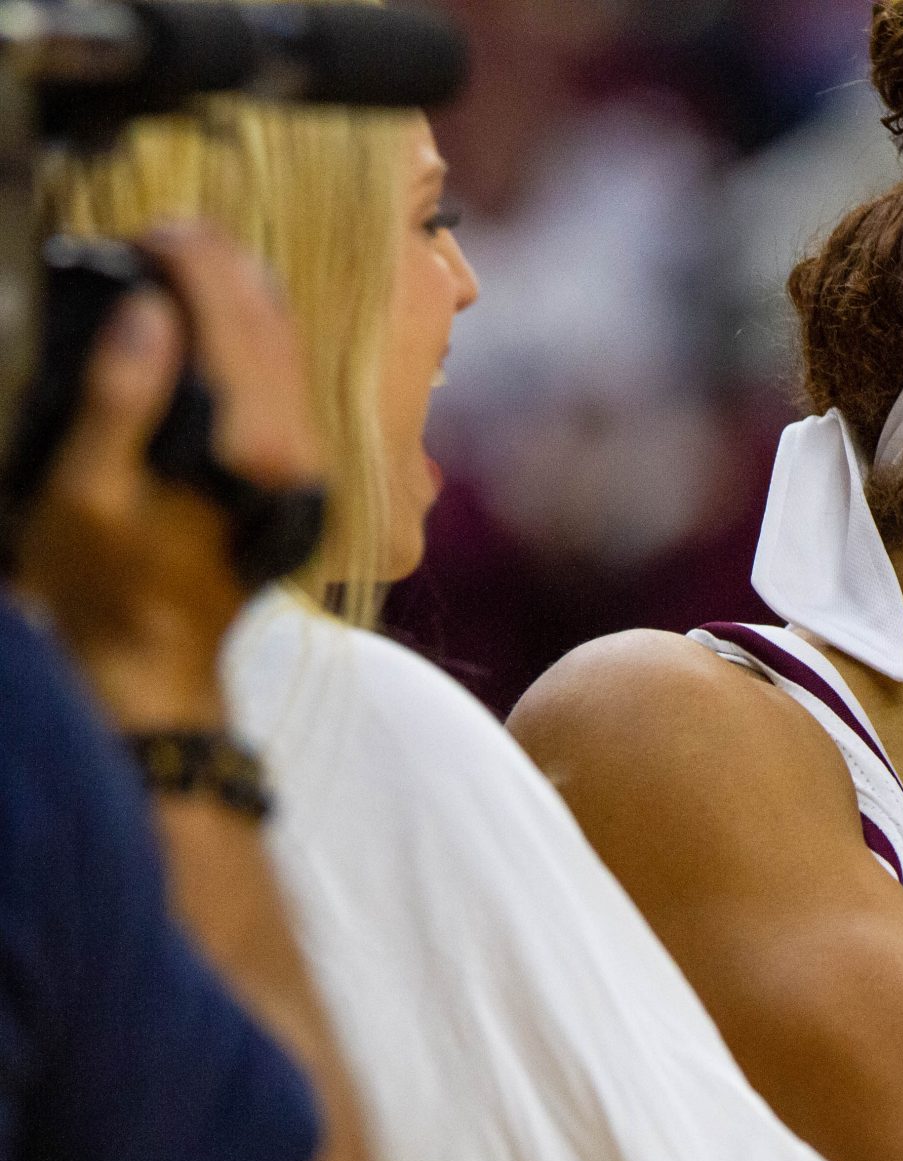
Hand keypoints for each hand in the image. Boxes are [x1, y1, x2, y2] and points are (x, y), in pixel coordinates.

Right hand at [14, 223, 320, 727]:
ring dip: (237, 298)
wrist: (157, 669)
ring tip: (177, 267)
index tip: (147, 234)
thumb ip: (119, 398)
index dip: (190, 259)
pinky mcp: (295, 478)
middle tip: (160, 237)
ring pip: (285, 350)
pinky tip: (205, 327)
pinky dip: (248, 340)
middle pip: (269, 323)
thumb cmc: (104, 588)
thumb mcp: (84, 491)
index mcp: (244, 448)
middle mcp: (291, 452)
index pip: (232, 317)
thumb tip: (148, 311)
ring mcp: (302, 466)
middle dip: (218, 265)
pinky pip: (283, 385)